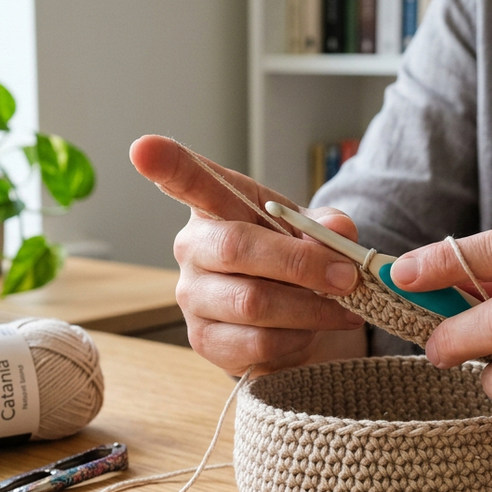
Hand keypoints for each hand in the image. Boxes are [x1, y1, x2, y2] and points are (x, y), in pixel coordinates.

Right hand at [130, 135, 366, 375]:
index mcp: (216, 206)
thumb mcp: (316, 234)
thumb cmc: (293, 262)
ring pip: (253, 302)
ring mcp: (192, 296)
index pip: (188, 180)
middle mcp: (193, 247)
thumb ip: (329, 226)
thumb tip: (338, 231)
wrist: (292, 319)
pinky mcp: (204, 341)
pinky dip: (297, 338)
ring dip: (310, 308)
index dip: (167, 165)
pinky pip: (256, 343)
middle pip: (237, 247)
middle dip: (301, 263)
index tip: (143, 148)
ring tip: (344, 308)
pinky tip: (309, 331)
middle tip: (347, 276)